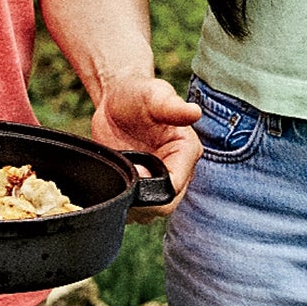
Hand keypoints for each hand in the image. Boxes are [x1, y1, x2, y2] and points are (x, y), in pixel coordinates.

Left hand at [90, 75, 201, 220]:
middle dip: (141, 199)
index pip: (176, 186)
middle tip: (121, 175)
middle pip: (164, 205)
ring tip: (116, 177)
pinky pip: (133, 208)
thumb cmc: (138, 93)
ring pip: (148, 211)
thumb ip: (171, 106)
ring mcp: (157, 181)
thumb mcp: (153, 95)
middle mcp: (177, 170)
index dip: (155, 187)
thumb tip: (194, 112)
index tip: (135, 172)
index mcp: (186, 151)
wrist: (116, 100)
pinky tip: (111, 184)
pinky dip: (121, 203)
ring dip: (130, 203)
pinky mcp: (140, 188)